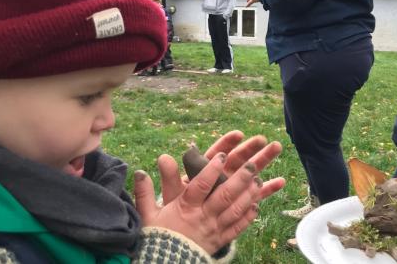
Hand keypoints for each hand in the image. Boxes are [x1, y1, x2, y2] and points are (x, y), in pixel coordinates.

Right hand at [134, 152, 281, 253]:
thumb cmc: (157, 237)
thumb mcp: (148, 215)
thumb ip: (144, 193)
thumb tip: (139, 172)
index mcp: (185, 208)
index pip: (201, 185)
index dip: (211, 170)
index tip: (221, 155)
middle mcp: (203, 217)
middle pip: (224, 196)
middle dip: (239, 179)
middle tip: (251, 164)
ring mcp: (214, 230)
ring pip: (235, 210)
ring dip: (248, 195)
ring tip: (258, 180)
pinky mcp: (220, 241)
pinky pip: (237, 228)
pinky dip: (248, 217)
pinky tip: (256, 206)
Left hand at [157, 131, 283, 204]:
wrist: (186, 228)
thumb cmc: (178, 209)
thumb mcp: (172, 194)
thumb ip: (170, 177)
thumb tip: (162, 158)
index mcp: (205, 170)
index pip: (217, 152)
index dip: (227, 143)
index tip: (238, 134)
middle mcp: (221, 175)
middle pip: (238, 159)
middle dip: (251, 148)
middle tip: (264, 140)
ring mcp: (233, 187)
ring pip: (250, 172)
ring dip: (264, 160)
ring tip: (277, 147)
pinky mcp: (241, 201)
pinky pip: (256, 194)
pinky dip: (268, 188)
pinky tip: (281, 181)